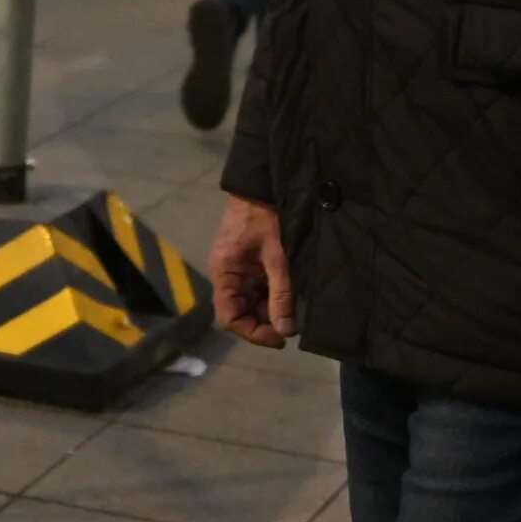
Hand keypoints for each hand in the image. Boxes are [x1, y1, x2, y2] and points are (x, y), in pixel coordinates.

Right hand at [209, 194, 295, 347]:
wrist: (262, 184)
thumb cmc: (267, 218)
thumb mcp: (278, 258)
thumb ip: (281, 295)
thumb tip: (286, 332)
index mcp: (225, 274)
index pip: (230, 318)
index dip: (253, 333)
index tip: (280, 337)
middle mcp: (227, 275)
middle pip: (241, 312)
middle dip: (266, 321)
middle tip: (294, 321)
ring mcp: (238, 269)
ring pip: (252, 302)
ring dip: (272, 308)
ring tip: (296, 307)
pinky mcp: (250, 262)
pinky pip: (259, 288)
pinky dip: (274, 294)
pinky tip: (292, 293)